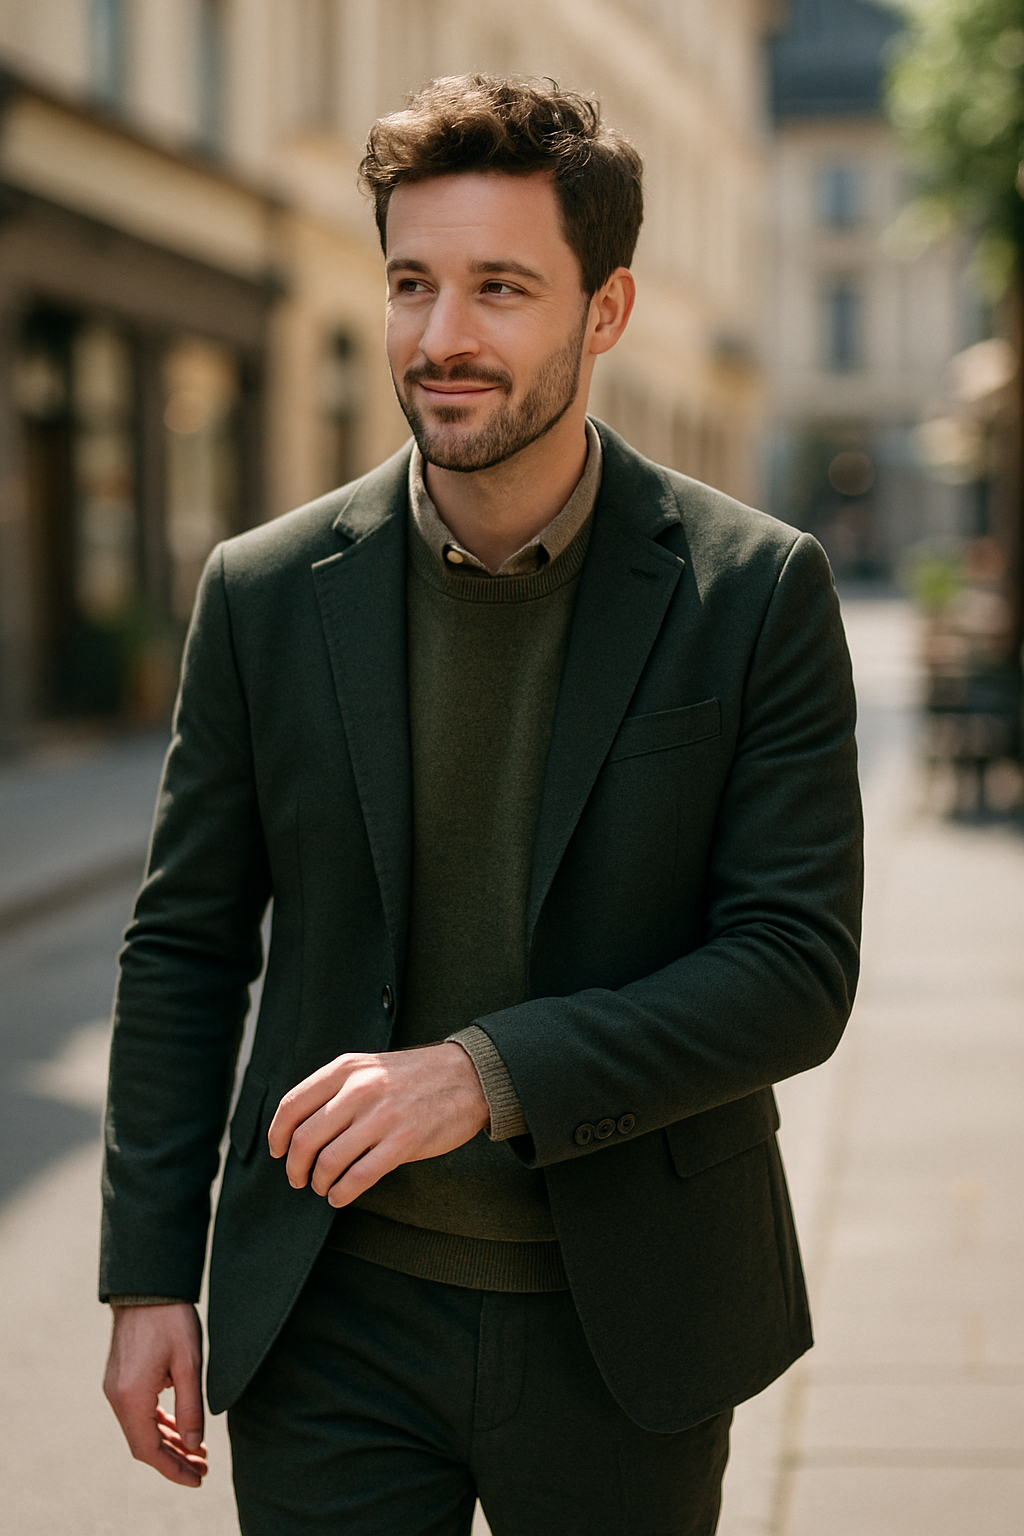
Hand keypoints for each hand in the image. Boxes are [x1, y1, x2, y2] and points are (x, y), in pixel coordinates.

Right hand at [103, 1303, 207, 1487]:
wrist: (146, 1286)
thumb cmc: (171, 1319)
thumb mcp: (189, 1363)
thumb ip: (190, 1406)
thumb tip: (193, 1445)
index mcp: (132, 1397)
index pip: (149, 1450)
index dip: (173, 1469)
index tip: (198, 1478)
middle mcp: (117, 1397)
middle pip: (143, 1444)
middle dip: (174, 1459)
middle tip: (203, 1467)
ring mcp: (115, 1387)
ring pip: (140, 1428)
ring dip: (167, 1441)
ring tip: (197, 1450)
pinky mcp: (120, 1378)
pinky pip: (138, 1412)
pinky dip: (158, 1423)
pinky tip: (178, 1426)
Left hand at [268, 1042, 488, 1206]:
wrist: (467, 1076)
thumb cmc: (413, 1076)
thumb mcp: (368, 1066)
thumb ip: (335, 1089)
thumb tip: (298, 1128)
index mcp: (346, 1069)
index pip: (292, 1106)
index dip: (277, 1135)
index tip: (277, 1152)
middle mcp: (359, 1090)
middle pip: (304, 1139)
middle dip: (295, 1167)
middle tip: (299, 1178)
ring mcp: (381, 1117)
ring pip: (328, 1162)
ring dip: (319, 1183)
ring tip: (324, 1187)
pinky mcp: (403, 1142)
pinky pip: (358, 1178)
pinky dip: (341, 1193)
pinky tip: (341, 1195)